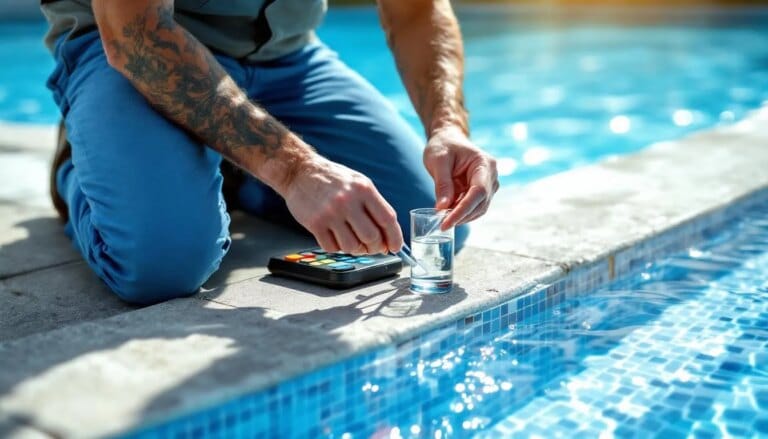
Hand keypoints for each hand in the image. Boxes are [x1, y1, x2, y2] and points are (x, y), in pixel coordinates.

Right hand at [283, 155, 403, 254]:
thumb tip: (388, 236)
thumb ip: (374, 206)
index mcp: (364, 189)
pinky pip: (333, 248)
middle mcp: (348, 201)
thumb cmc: (333, 179)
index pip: (387, 219)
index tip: (395, 247)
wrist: (300, 172)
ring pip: (353, 246)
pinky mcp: (315, 223)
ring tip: (354, 242)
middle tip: (373, 247)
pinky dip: (338, 247)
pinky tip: (337, 237)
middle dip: (375, 247)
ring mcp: (330, 213)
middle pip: (372, 237)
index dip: (395, 237)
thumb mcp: (359, 183)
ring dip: (357, 249)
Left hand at [423, 126, 498, 229]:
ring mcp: (489, 184)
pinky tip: (448, 213)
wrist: (448, 139)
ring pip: (478, 209)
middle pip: (481, 203)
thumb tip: (443, 208)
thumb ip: (442, 184)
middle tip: (441, 224)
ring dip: (461, 216)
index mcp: (484, 164)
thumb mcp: (438, 161)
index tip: (446, 223)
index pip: (478, 192)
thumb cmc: (443, 145)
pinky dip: (461, 213)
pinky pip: (474, 207)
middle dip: (461, 216)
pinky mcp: (482, 191)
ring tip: (442, 218)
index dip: (463, 210)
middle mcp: (491, 175)